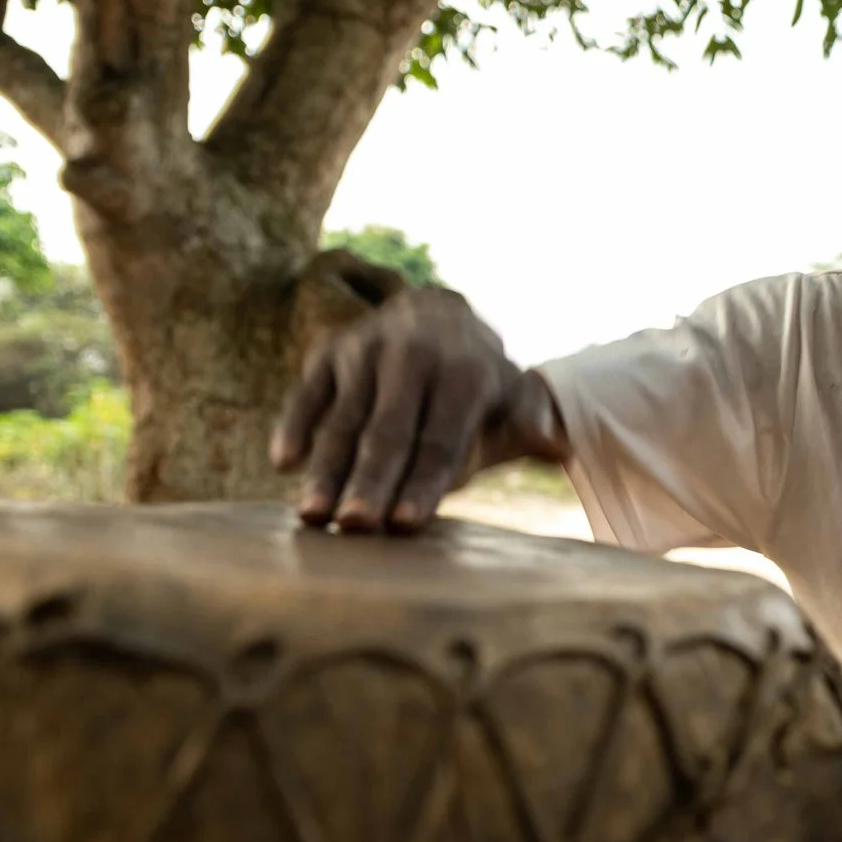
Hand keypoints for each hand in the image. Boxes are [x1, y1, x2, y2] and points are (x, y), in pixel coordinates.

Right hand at [270, 287, 558, 533]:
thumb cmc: (477, 379)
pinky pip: (306, 392)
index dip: (424, 482)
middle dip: (372, 482)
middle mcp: (413, 355)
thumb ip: (528, 420)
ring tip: (313, 516)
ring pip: (344, 419)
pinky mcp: (328, 351)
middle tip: (356, 527)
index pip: (441, 439)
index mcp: (464, 372)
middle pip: (389, 432)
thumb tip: (557, 447)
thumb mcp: (510, 393)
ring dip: (326, 469)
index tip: (406, 524)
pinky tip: (284, 462)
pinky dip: (294, 424)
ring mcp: (366, 350)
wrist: (434, 314)